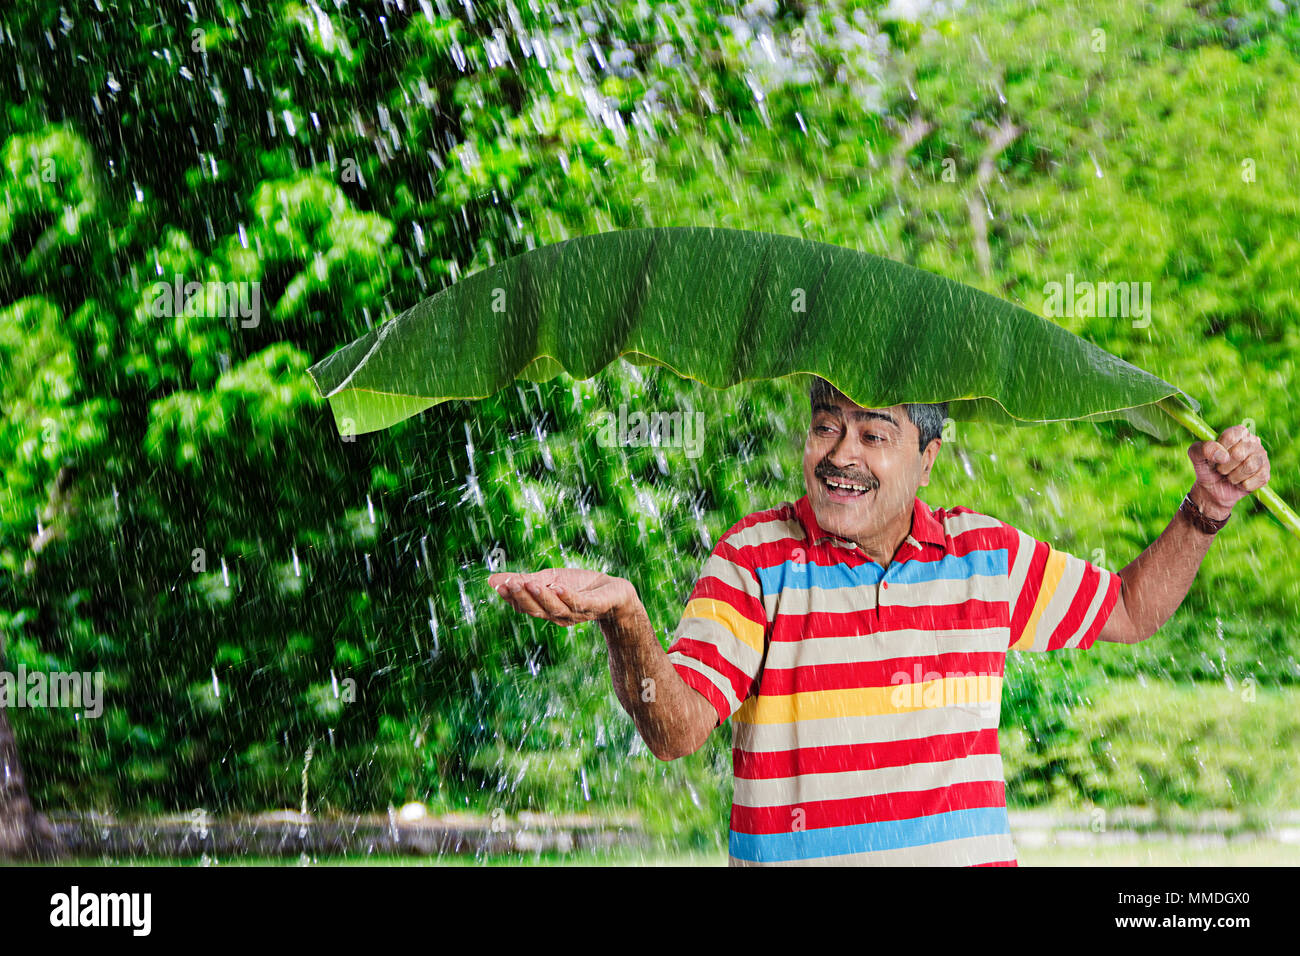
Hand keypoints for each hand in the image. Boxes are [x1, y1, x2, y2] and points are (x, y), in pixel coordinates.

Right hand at [488, 568, 634, 626]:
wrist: (616, 592)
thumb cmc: (581, 586)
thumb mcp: (549, 579)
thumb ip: (524, 580)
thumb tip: (490, 580)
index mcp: (546, 610)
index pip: (525, 606)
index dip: (511, 597)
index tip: (497, 584)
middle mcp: (559, 615)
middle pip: (537, 610)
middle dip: (522, 597)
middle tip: (508, 584)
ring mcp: (577, 613)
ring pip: (555, 608)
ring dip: (541, 596)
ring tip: (528, 582)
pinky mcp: (595, 606)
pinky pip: (579, 603)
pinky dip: (567, 595)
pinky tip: (557, 585)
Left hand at [1187, 424, 1269, 518]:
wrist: (1212, 489)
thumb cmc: (1206, 467)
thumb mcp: (1196, 455)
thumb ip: (1203, 449)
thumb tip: (1223, 456)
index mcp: (1238, 433)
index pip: (1232, 435)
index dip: (1220, 448)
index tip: (1215, 457)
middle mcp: (1253, 442)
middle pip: (1239, 453)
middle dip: (1224, 466)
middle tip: (1221, 469)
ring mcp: (1262, 458)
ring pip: (1250, 466)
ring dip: (1233, 476)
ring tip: (1229, 476)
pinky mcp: (1265, 474)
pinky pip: (1256, 479)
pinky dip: (1242, 485)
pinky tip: (1239, 483)